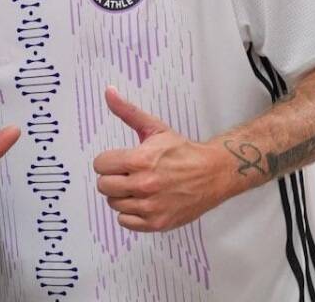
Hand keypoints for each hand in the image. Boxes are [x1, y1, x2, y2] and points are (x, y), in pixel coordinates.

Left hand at [92, 86, 227, 231]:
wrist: (214, 173)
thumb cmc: (182, 151)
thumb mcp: (154, 128)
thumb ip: (127, 111)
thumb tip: (109, 92)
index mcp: (139, 160)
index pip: (100, 165)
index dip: (108, 162)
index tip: (119, 161)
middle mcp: (144, 185)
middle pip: (104, 186)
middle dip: (113, 178)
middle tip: (128, 175)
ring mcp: (151, 206)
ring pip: (114, 204)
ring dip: (122, 196)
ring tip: (138, 188)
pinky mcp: (158, 223)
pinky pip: (125, 222)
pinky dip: (130, 214)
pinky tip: (142, 202)